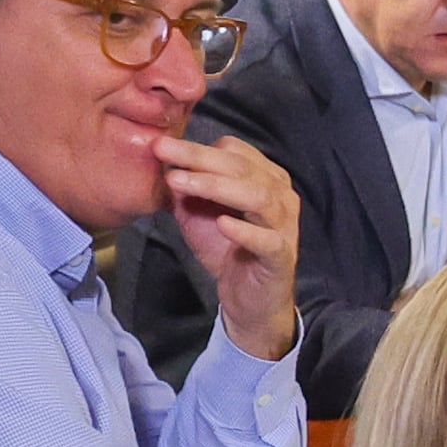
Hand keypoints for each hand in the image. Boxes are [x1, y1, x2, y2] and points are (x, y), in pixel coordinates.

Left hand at [161, 133, 302, 368]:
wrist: (249, 299)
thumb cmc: (226, 249)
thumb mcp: (198, 213)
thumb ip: (186, 188)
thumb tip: (162, 161)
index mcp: (264, 178)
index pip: (235, 151)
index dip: (198, 147)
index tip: (161, 147)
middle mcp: (281, 196)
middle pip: (242, 168)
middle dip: (199, 158)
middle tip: (162, 150)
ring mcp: (285, 226)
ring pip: (257, 197)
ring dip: (215, 186)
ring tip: (178, 182)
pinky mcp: (281, 256)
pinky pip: (267, 240)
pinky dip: (245, 230)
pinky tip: (222, 223)